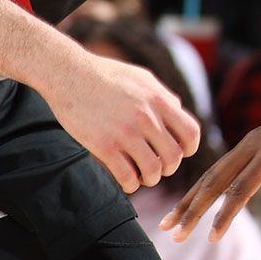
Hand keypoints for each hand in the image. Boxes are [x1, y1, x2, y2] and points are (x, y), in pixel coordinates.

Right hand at [50, 50, 201, 193]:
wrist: (69, 74)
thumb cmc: (106, 75)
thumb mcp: (143, 78)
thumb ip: (163, 96)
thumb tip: (178, 110)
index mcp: (159, 101)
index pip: (191, 133)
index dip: (189, 148)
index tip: (181, 153)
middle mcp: (147, 118)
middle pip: (173, 156)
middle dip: (169, 167)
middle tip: (159, 167)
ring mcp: (125, 133)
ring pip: (152, 170)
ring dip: (150, 179)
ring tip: (143, 176)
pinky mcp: (103, 146)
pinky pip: (126, 176)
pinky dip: (131, 185)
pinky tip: (128, 182)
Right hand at [160, 87, 260, 241]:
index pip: (243, 186)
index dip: (226, 214)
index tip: (212, 238)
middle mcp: (256, 141)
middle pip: (217, 178)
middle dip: (194, 207)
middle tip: (174, 234)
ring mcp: (250, 140)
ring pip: (214, 171)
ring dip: (191, 197)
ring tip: (170, 223)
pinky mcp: (250, 143)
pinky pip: (222, 167)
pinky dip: (204, 186)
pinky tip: (190, 203)